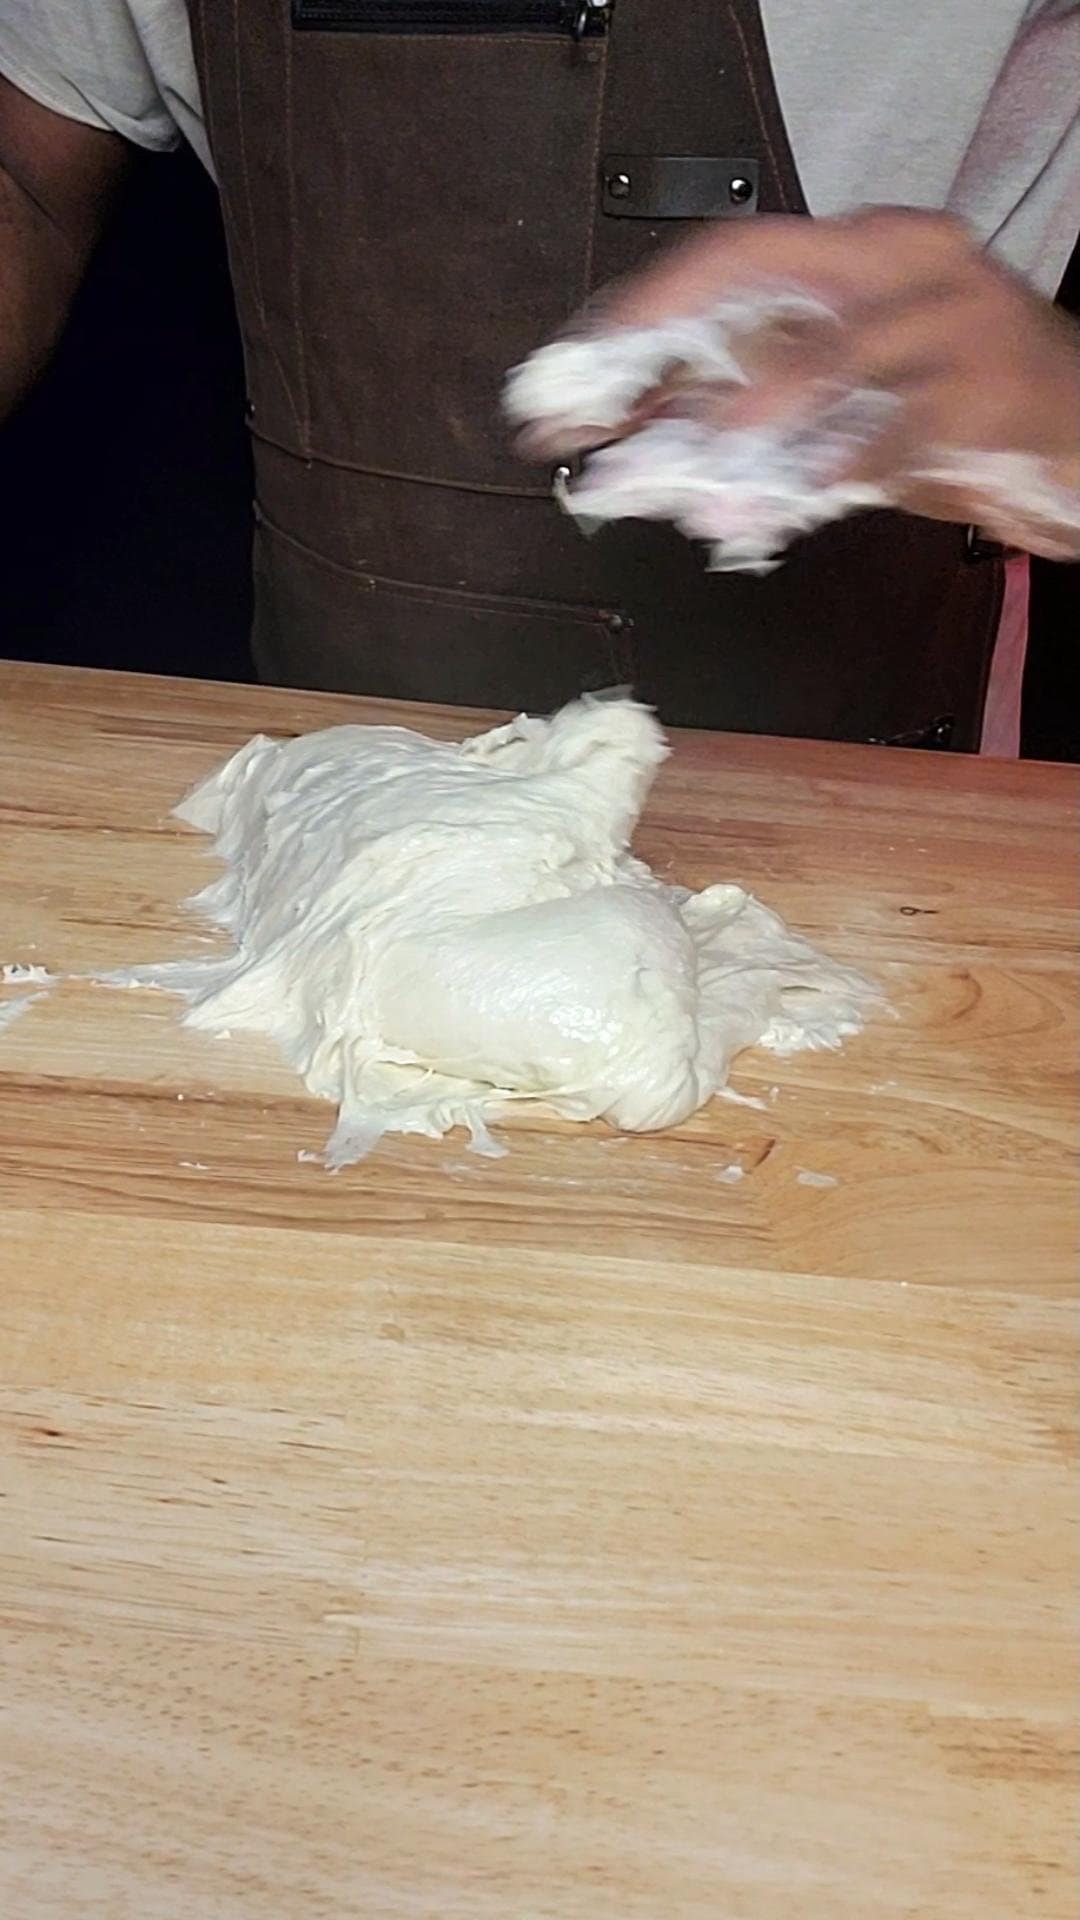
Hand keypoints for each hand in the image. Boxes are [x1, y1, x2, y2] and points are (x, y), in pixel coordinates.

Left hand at [523, 209, 1079, 560]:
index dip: (641, 316)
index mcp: (864, 254)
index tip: (573, 378)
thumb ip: (750, 409)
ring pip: (817, 364)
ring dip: (733, 433)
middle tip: (601, 427)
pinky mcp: (981, 397)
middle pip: (757, 281)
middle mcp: (904, 267)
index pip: (729, 259)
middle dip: (663, 352)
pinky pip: (881, 438)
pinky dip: (817, 477)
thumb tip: (633, 434)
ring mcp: (947, 325)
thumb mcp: (847, 403)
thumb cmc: (967, 414)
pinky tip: (768, 509)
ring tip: (682, 486)